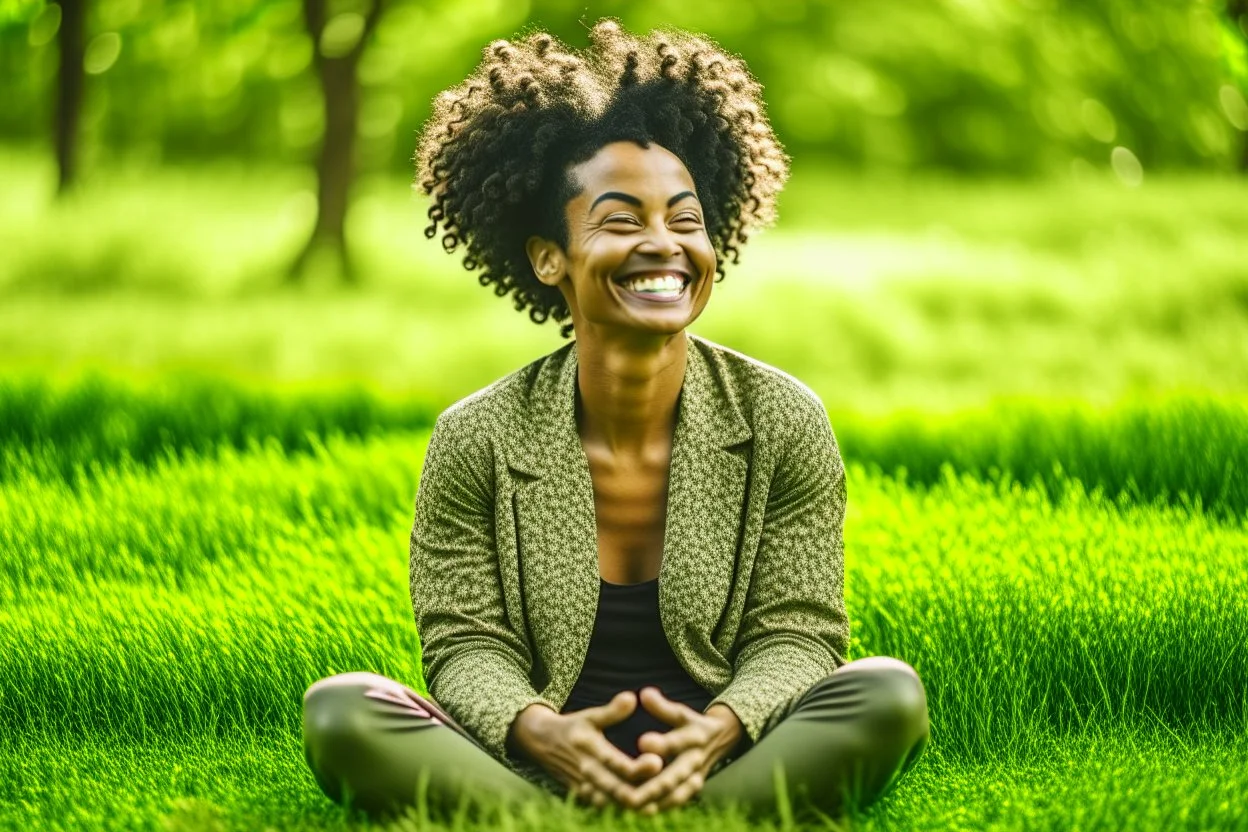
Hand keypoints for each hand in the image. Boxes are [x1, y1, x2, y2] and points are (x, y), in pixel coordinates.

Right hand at [507, 692, 664, 808]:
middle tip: (670, 785)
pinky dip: (630, 808)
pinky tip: (651, 802)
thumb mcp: (590, 716)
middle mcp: (589, 775)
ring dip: (641, 803)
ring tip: (666, 796)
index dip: (640, 768)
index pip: (619, 767)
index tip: (659, 761)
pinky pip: (611, 809)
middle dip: (647, 792)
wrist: (540, 744)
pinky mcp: (587, 799)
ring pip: (618, 806)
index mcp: (591, 752)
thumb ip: (612, 711)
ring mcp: (587, 791)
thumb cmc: (572, 727)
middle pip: (622, 793)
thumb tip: (632, 698)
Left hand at [621, 687, 743, 814]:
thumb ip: (662, 707)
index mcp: (694, 737)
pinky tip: (638, 811)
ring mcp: (695, 778)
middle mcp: (696, 760)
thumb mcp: (681, 713)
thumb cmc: (693, 724)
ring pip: (673, 795)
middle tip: (629, 792)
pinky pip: (674, 802)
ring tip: (629, 805)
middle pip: (674, 776)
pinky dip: (658, 808)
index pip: (676, 742)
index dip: (661, 744)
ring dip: (652, 801)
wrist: (723, 738)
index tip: (642, 742)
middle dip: (652, 785)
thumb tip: (644, 693)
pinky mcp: (692, 790)